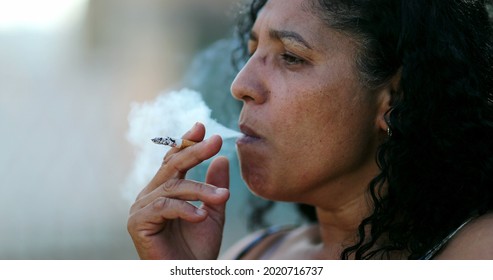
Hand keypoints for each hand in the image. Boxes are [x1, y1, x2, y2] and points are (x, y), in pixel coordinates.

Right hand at [127, 122, 229, 258]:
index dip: (187, 142)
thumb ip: (215, 186)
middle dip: (195, 151)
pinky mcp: (137, 222)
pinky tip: (201, 216)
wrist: (187, 274)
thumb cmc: (197, 248)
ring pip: (173, 187)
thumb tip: (222, 159)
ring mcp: (141, 207)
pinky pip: (163, 206)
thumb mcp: (213, 212)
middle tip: (215, 141)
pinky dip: (185, 209)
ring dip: (200, 190)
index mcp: (165, 189)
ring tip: (223, 198)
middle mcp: (150, 194)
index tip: (202, 126)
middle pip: (172, 165)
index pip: (174, 160)